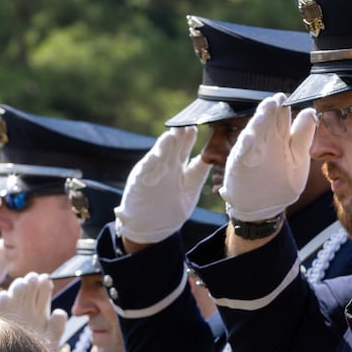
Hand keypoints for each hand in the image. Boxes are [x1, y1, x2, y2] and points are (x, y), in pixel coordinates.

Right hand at [0, 272, 66, 351]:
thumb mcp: (53, 340)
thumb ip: (58, 326)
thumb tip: (60, 311)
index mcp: (39, 313)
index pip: (42, 295)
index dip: (44, 286)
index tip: (46, 280)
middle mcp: (25, 311)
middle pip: (28, 292)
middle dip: (31, 284)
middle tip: (33, 277)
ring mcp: (11, 314)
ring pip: (14, 297)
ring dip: (18, 289)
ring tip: (22, 283)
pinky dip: (2, 303)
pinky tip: (5, 296)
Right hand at [116, 126, 209, 244]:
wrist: (150, 228)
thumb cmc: (171, 210)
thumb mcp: (189, 191)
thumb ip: (197, 175)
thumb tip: (210, 158)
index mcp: (179, 170)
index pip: (185, 151)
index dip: (189, 139)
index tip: (196, 126)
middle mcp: (166, 169)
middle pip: (173, 149)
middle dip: (179, 137)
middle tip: (184, 123)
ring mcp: (153, 175)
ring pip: (159, 158)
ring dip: (165, 147)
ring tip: (171, 136)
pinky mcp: (140, 184)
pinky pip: (146, 173)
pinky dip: (151, 165)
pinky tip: (156, 157)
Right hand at [221, 93, 316, 222]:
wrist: (261, 207)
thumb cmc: (281, 183)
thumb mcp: (298, 161)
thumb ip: (303, 137)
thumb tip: (311, 112)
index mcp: (281, 138)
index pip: (284, 117)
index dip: (286, 108)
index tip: (289, 99)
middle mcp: (266, 141)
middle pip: (269, 120)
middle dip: (272, 109)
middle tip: (277, 99)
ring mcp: (253, 152)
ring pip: (255, 132)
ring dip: (259, 122)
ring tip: (265, 113)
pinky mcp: (241, 164)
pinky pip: (242, 153)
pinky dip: (245, 146)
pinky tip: (249, 139)